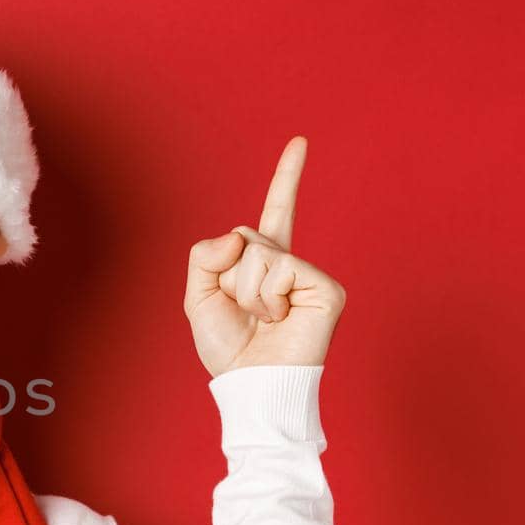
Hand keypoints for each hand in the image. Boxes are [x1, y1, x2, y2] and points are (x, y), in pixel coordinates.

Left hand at [184, 136, 347, 376]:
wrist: (251, 384)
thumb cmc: (229, 348)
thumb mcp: (197, 297)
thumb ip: (203, 257)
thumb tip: (238, 237)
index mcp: (264, 262)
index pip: (276, 211)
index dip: (287, 177)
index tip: (300, 141)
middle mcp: (290, 263)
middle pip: (245, 237)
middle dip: (229, 275)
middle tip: (246, 311)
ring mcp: (310, 274)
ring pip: (258, 254)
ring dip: (246, 290)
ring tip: (263, 319)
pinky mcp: (327, 288)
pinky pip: (281, 269)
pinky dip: (268, 297)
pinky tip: (280, 319)